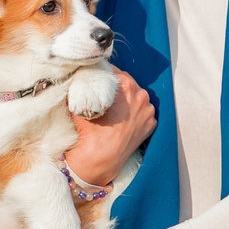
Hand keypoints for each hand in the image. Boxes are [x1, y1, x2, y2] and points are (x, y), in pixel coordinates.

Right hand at [64, 68, 153, 189]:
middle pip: (127, 83)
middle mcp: (141, 94)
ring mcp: (149, 110)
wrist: (100, 157)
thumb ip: (81, 84)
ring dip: (129, 100)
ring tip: (116, 111)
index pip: (114, 71)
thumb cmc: (89, 129)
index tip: (100, 79)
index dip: (105, 74)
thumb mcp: (79, 101)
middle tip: (106, 96)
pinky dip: (136, 115)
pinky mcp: (152, 123)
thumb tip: (76, 74)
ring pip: (137, 98)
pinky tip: (125, 121)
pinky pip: (143, 113)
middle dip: (117, 88)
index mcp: (126, 85)